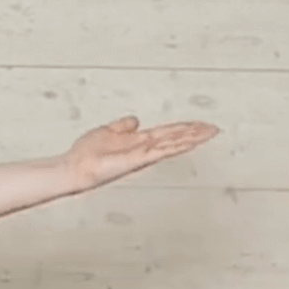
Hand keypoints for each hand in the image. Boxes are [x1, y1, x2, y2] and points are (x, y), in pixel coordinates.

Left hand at [63, 115, 219, 190]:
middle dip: (193, 133)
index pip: (166, 133)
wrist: (74, 168)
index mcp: (137, 142)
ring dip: (191, 138)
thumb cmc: (85, 155)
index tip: (200, 124)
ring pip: (172, 144)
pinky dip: (175, 145)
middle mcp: (143, 149)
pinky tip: (188, 141)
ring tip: (209, 132)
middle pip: (174, 138)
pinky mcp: (136, 160)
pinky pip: (160, 151)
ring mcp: (141, 155)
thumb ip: (122, 126)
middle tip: (213, 128)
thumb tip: (135, 120)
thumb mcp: (107, 132)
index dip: (183, 128)